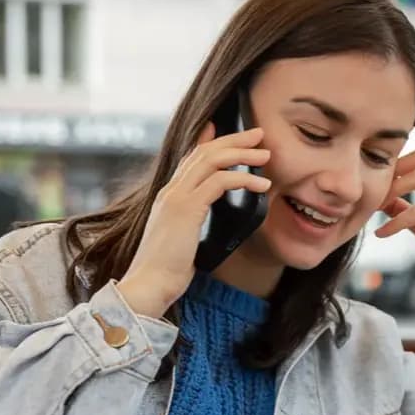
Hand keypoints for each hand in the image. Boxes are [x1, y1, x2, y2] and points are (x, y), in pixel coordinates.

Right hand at [117, 123, 270, 318]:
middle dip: (233, 139)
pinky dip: (243, 179)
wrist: (149, 284)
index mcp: (168, 196)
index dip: (209, 141)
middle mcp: (170, 191)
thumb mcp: (181, 240)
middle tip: (258, 134)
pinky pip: (220, 182)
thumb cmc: (165, 271)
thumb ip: (191, 226)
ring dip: (242, 154)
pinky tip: (261, 186)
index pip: (189, 159)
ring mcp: (176, 197)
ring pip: (212, 160)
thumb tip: (205, 227)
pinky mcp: (187, 209)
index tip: (224, 129)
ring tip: (265, 156)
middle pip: (204, 152)